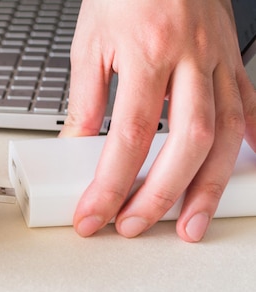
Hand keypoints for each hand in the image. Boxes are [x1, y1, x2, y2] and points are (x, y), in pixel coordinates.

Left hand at [60, 0, 255, 241]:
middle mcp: (190, 59)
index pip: (128, 135)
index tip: (93, 214)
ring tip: (188, 224)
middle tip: (134, 225)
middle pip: (184, 142)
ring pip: (223, 135)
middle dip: (160, 195)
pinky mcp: (233, 61)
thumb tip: (74, 148)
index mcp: (147, 53)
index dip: (110, 183)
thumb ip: (85, 101)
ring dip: (206, 187)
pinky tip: (238, 171)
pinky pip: (249, 106)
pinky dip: (248, 143)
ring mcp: (218, 61)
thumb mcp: (90, 44)